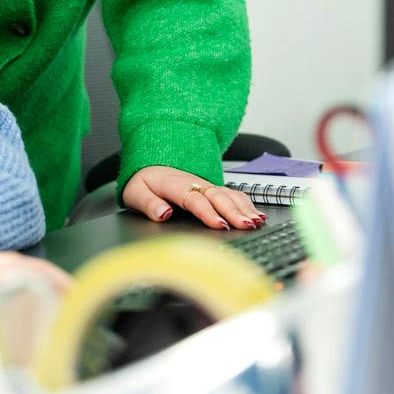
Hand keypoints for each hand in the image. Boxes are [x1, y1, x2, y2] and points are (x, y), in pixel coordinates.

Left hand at [121, 165, 265, 229]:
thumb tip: (163, 214)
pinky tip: (257, 215)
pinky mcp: (212, 189)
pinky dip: (247, 204)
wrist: (149, 167)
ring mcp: (205, 185)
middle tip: (246, 225)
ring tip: (256, 222)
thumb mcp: (135, 193)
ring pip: (229, 194)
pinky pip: (233, 194)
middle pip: (217, 196)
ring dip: (244, 208)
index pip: (194, 199)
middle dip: (233, 212)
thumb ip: (149, 204)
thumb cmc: (143, 183)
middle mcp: (194, 183)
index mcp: (175, 184)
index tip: (220, 225)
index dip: (208, 212)